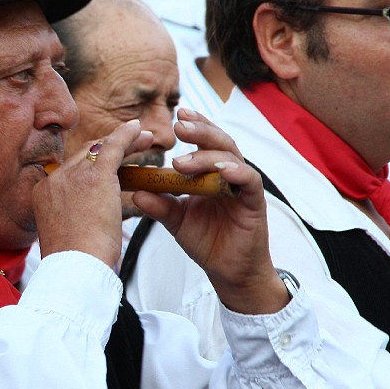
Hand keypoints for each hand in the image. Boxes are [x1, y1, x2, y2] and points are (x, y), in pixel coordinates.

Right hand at [34, 120, 152, 267]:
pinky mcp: (95, 176)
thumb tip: (83, 226)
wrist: (74, 268)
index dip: (90, 164)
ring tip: (142, 139)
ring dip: (122, 142)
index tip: (107, 165)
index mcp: (44, 194)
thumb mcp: (65, 238)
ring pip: (99, 149)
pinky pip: (112, 146)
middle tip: (130, 144)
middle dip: (107, 148)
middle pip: (84, 155)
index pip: (70, 171)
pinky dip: (126, 136)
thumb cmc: (75, 264)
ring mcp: (72, 176)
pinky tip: (137, 130)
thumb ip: (71, 222)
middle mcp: (54, 180)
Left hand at [132, 109, 287, 313]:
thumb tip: (135, 192)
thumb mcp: (176, 221)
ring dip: (206, 155)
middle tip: (179, 125)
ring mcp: (242, 186)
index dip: (194, 125)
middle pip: (218, 141)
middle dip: (199, 130)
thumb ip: (159, 205)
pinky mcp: (254, 201)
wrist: (229, 272)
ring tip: (182, 161)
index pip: (203, 141)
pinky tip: (221, 170)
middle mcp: (228, 174)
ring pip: (230, 156)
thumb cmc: (207, 242)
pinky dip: (235, 172)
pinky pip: (248, 179)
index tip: (175, 116)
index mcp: (210, 173)